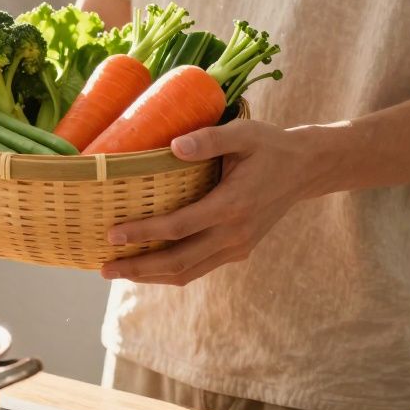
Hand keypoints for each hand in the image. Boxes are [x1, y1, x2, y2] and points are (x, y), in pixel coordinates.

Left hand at [99, 119, 320, 285]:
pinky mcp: (238, 251)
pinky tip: (147, 267)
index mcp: (232, 205)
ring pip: (188, 272)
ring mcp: (237, 247)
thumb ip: (209, 139)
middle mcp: (234, 234)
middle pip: (178, 261)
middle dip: (138, 267)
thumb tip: (174, 145)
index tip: (111, 234)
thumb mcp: (243, 133)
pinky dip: (171, 271)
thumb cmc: (269, 146)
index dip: (143, 233)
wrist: (305, 169)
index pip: (178, 226)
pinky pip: (199, 268)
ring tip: (117, 272)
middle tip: (103, 268)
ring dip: (151, 276)